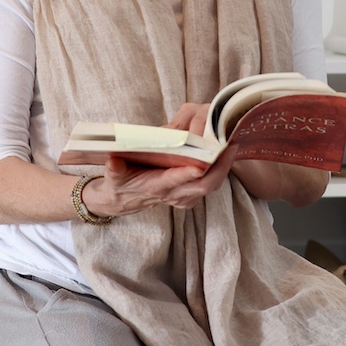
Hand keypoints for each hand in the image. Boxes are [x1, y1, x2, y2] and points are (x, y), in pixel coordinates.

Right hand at [82, 102, 229, 216]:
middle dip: (219, 168)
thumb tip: (113, 161)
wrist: (124, 200)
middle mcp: (174, 195)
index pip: (173, 182)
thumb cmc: (121, 183)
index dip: (186, 174)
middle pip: (203, 185)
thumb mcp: (113, 176)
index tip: (200, 165)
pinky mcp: (191, 194)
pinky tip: (226, 151)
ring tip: (232, 144)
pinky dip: (221, 169)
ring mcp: (185, 196)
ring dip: (224, 167)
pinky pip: (211, 183)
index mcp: (155, 187)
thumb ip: (114, 169)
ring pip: (211, 184)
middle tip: (229, 146)